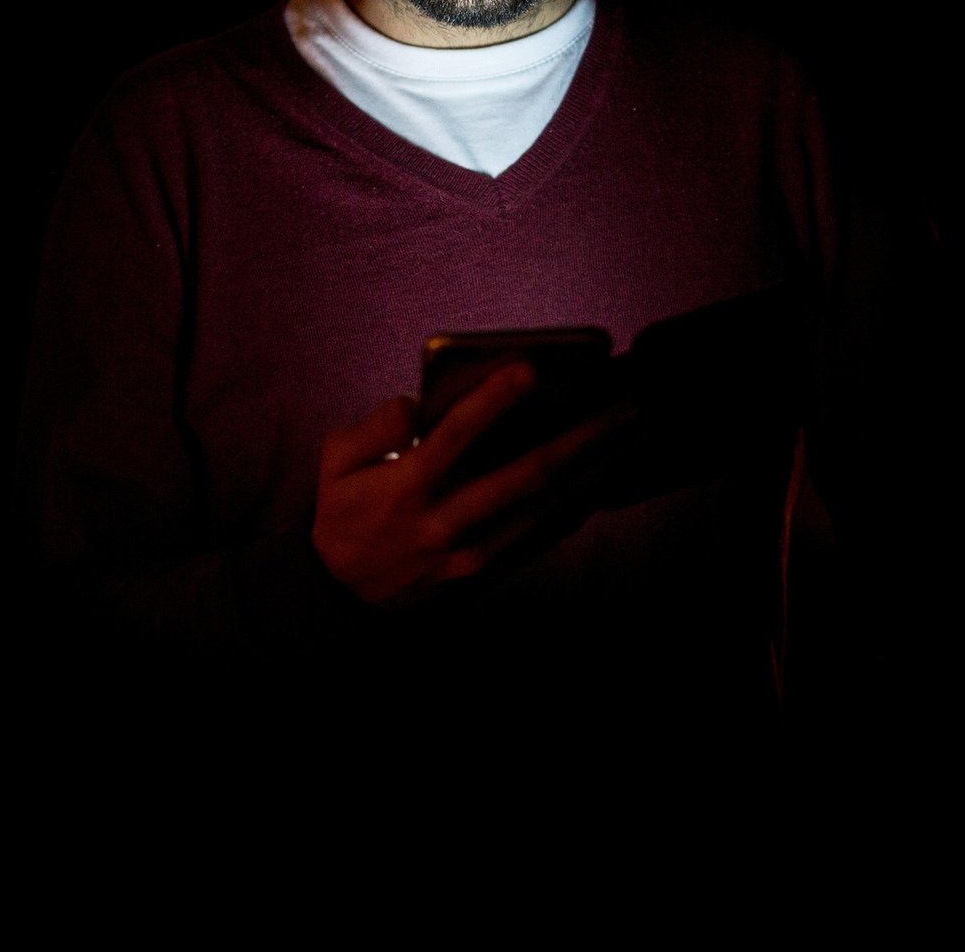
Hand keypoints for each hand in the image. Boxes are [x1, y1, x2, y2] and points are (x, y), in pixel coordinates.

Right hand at [311, 364, 622, 607]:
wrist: (338, 596)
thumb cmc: (342, 514)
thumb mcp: (333, 461)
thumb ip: (374, 426)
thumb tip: (416, 404)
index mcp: (405, 485)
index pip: (455, 435)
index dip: (493, 400)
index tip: (530, 369)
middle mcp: (443, 520)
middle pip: (522, 475)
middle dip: (579, 439)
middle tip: (623, 408)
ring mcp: (466, 553)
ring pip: (541, 510)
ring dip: (591, 473)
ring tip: (631, 439)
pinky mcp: (480, 574)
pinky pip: (537, 541)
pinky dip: (571, 513)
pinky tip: (600, 486)